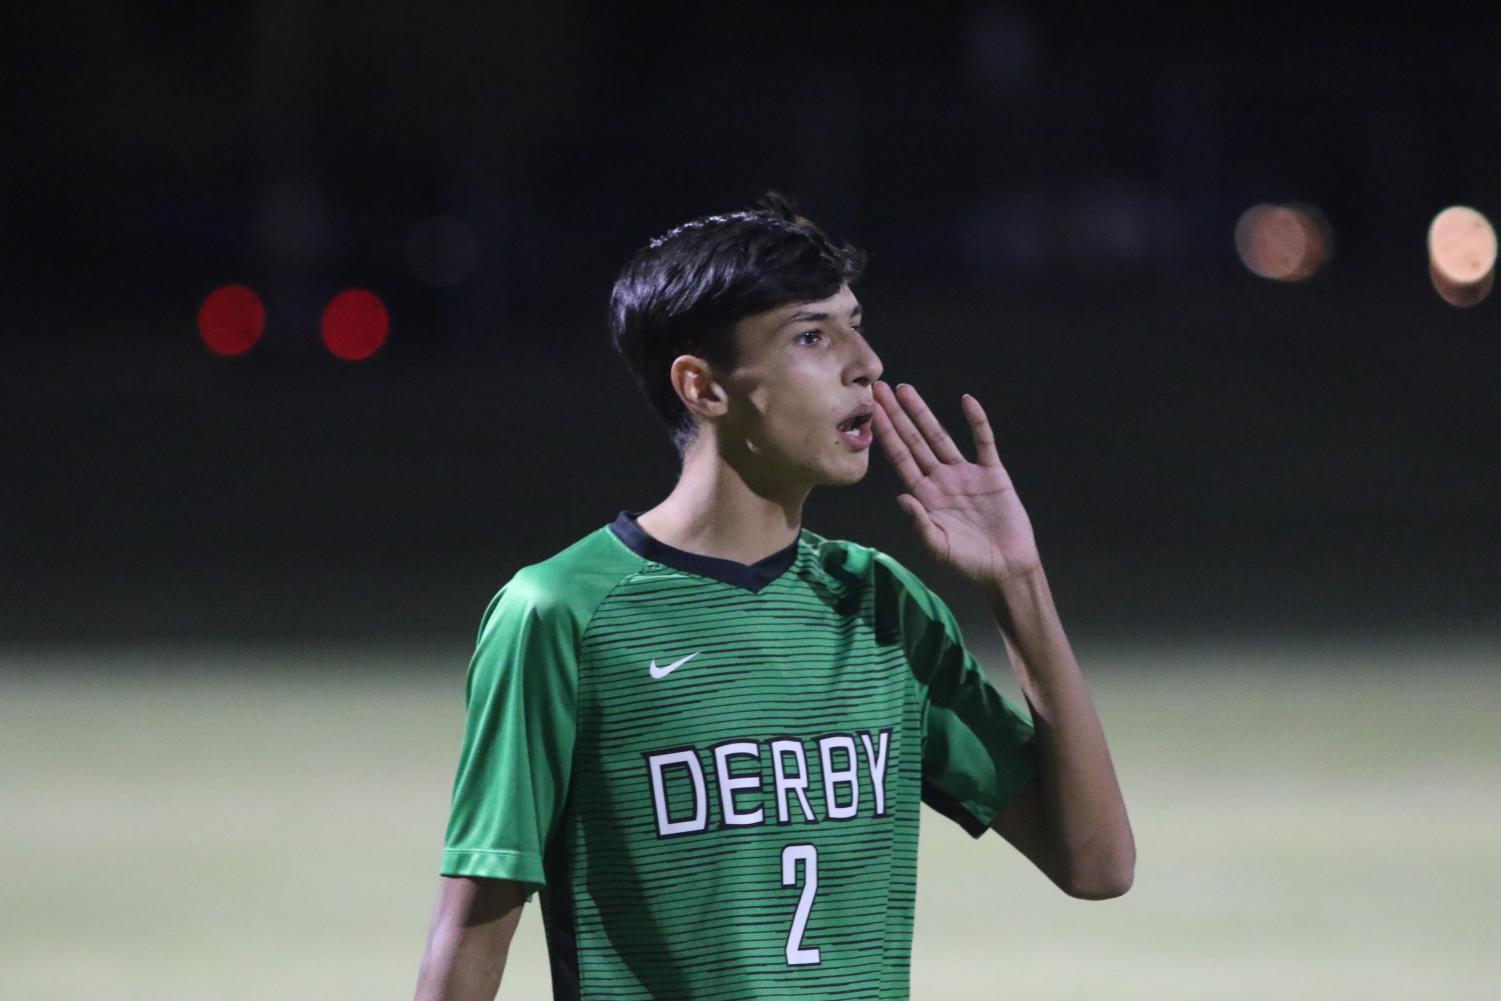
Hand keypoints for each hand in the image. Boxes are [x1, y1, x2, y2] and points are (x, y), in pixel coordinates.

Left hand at [872, 380, 1040, 588]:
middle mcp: (940, 479)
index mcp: (924, 495)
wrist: (1006, 568)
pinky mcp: (992, 473)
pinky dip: (976, 422)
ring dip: (923, 412)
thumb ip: (919, 525)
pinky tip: (967, 401)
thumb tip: (901, 497)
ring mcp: (966, 474)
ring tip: (905, 389)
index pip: (899, 458)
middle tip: (878, 388)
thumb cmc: (968, 562)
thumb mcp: (938, 548)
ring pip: (940, 436)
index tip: (870, 412)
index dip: (885, 434)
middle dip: (896, 415)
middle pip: (913, 440)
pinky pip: (983, 442)